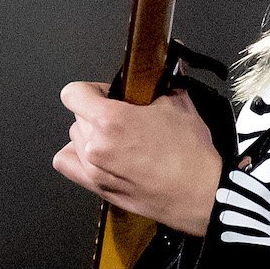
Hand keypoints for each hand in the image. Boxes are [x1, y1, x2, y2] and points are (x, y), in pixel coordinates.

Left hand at [52, 82, 222, 235]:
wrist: (202, 194)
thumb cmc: (192, 156)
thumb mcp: (179, 106)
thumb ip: (158, 87)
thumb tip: (156, 75)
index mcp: (111, 120)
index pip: (73, 93)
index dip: (91, 89)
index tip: (106, 94)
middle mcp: (96, 146)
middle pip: (77, 116)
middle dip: (96, 112)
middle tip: (121, 117)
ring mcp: (94, 170)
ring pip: (75, 140)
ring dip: (90, 135)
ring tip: (116, 139)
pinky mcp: (99, 189)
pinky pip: (67, 165)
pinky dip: (76, 156)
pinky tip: (96, 155)